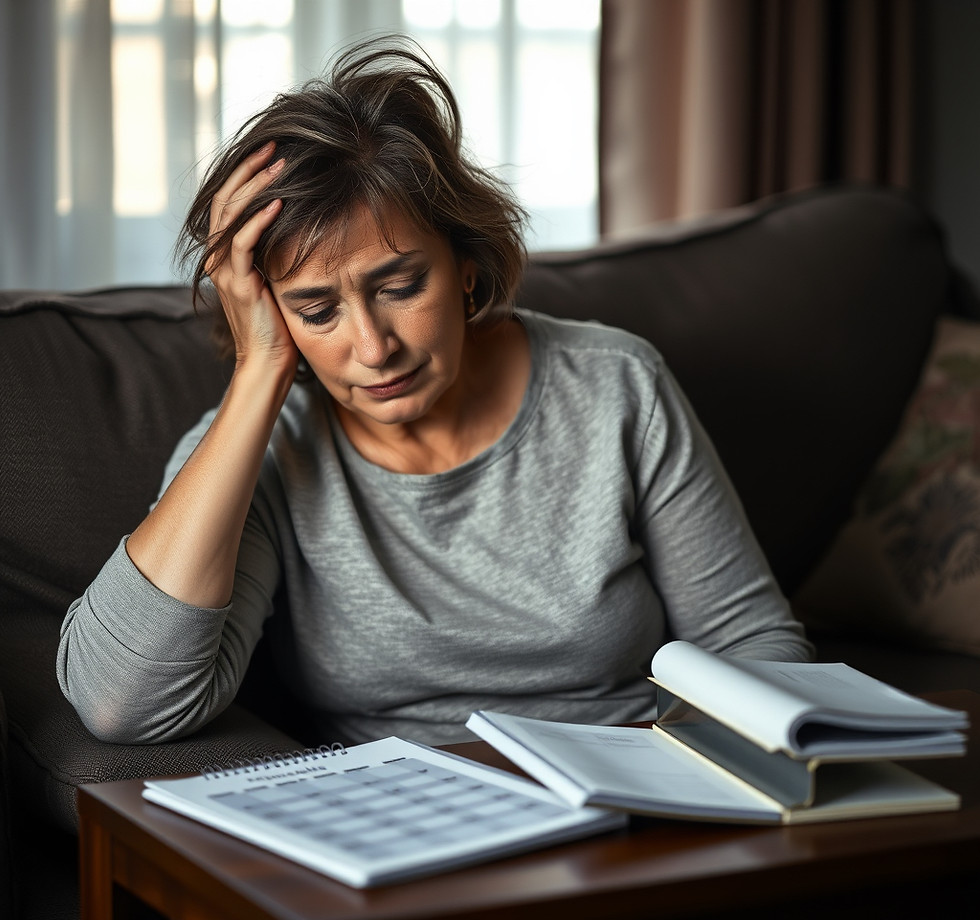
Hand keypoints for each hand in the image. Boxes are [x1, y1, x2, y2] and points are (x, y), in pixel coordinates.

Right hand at [207, 142, 297, 373]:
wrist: (270, 361)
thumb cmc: (280, 323)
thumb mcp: (279, 276)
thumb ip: (279, 250)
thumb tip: (304, 221)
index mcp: (228, 252)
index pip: (231, 200)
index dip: (248, 173)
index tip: (274, 150)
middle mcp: (220, 256)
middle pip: (226, 197)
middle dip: (250, 168)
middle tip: (274, 145)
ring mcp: (225, 269)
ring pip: (231, 214)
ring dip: (256, 186)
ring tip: (278, 164)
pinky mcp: (237, 284)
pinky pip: (242, 243)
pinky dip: (259, 220)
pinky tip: (279, 202)